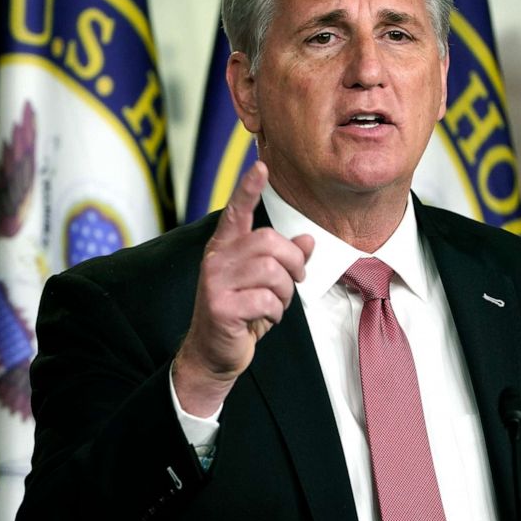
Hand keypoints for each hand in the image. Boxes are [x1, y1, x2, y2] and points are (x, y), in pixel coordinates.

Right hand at [173, 161, 313, 416]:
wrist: (213, 354)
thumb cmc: (241, 314)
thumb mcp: (265, 284)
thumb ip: (284, 260)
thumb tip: (307, 240)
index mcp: (225, 248)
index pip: (236, 210)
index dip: (248, 188)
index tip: (261, 165)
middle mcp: (216, 259)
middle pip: (268, 242)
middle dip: (292, 263)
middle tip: (295, 280)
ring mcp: (214, 282)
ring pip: (272, 272)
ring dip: (284, 293)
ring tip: (274, 306)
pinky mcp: (219, 306)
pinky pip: (266, 300)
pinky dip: (275, 313)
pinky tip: (262, 321)